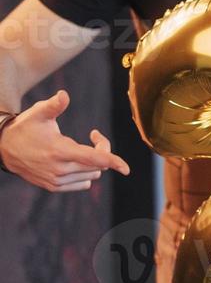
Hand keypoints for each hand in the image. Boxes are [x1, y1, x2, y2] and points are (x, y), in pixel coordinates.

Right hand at [1, 90, 129, 190]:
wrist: (4, 149)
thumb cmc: (25, 127)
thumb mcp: (38, 113)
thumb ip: (53, 105)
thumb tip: (64, 95)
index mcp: (60, 151)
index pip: (94, 159)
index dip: (113, 161)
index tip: (126, 168)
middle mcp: (60, 169)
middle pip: (98, 166)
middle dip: (103, 150)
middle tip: (94, 136)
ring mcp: (57, 180)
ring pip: (92, 175)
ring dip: (95, 162)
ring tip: (82, 147)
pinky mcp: (54, 187)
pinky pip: (83, 184)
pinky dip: (86, 173)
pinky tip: (76, 161)